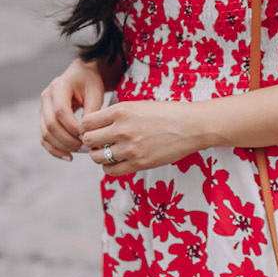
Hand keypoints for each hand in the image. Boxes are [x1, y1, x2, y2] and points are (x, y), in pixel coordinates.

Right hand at [40, 58, 106, 160]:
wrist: (81, 75)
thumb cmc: (90, 82)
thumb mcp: (95, 92)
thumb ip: (92, 110)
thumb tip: (87, 133)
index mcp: (58, 86)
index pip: (61, 111)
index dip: (73, 127)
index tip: (88, 136)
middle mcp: (46, 97)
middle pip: (51, 124)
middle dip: (69, 140)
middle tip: (87, 148)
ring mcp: (42, 108)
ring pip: (46, 133)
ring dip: (63, 146)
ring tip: (81, 151)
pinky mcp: (43, 118)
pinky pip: (44, 137)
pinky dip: (54, 149)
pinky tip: (69, 157)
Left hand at [79, 100, 204, 175]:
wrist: (191, 126)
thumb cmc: (166, 114)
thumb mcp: (137, 106)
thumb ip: (116, 115)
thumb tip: (95, 126)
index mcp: (120, 111)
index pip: (86, 122)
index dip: (86, 127)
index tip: (93, 129)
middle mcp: (121, 129)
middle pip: (88, 140)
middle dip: (90, 141)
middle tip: (98, 142)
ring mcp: (130, 148)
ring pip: (96, 157)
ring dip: (98, 155)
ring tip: (107, 152)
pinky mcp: (138, 163)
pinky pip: (110, 170)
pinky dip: (109, 167)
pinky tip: (116, 161)